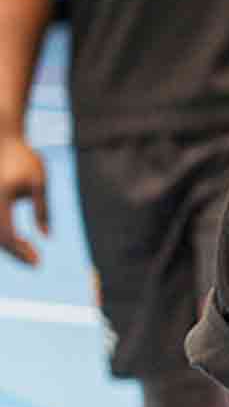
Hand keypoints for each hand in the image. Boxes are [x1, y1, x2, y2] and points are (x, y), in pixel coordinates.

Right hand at [0, 132, 48, 264]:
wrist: (2, 141)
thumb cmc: (24, 159)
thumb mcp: (39, 181)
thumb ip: (43, 209)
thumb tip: (47, 237)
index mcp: (0, 199)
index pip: (7, 235)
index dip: (21, 251)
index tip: (38, 261)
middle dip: (16, 254)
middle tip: (36, 264)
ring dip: (9, 248)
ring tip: (28, 255)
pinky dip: (4, 238)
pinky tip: (19, 243)